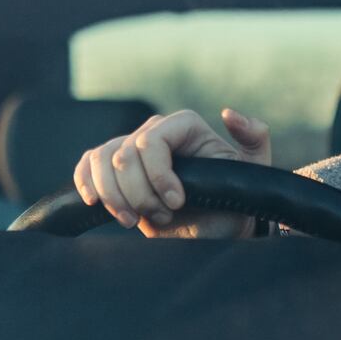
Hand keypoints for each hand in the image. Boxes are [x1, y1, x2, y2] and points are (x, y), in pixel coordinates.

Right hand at [73, 107, 271, 237]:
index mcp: (184, 126)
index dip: (158, 174)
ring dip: (114, 197)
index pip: (150, 141)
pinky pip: (87, 165)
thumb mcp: (254, 168)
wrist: (218, 226)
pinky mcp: (114, 173)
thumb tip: (228, 113)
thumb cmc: (236, 197)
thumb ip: (253, 138)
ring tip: (135, 220)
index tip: (177, 203)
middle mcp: (154, 133)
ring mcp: (131, 152)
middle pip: (122, 155)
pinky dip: (86, 183)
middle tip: (164, 216)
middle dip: (139, 194)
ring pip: (100, 160)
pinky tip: (94, 204)